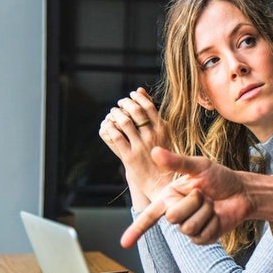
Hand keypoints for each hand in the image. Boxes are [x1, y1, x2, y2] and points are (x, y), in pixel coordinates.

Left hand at [99, 88, 172, 207]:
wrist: (162, 183)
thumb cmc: (164, 156)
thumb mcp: (164, 133)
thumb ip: (152, 113)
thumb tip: (140, 90)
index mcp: (163, 129)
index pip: (148, 106)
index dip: (137, 97)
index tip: (131, 95)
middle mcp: (153, 136)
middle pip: (135, 111)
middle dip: (125, 104)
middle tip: (120, 104)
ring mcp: (141, 146)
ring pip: (124, 122)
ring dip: (115, 114)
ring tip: (113, 113)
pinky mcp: (130, 157)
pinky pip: (116, 137)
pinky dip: (110, 128)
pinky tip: (108, 125)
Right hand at [120, 147, 260, 247]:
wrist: (242, 192)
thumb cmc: (220, 177)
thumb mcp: (200, 166)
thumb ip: (177, 162)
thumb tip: (154, 151)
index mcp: (169, 197)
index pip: (149, 215)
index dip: (136, 230)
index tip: (123, 243)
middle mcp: (176, 213)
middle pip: (173, 217)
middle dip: (193, 202)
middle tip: (204, 194)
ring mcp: (189, 227)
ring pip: (188, 227)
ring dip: (205, 212)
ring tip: (212, 204)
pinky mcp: (202, 238)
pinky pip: (202, 236)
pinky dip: (213, 223)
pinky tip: (217, 216)